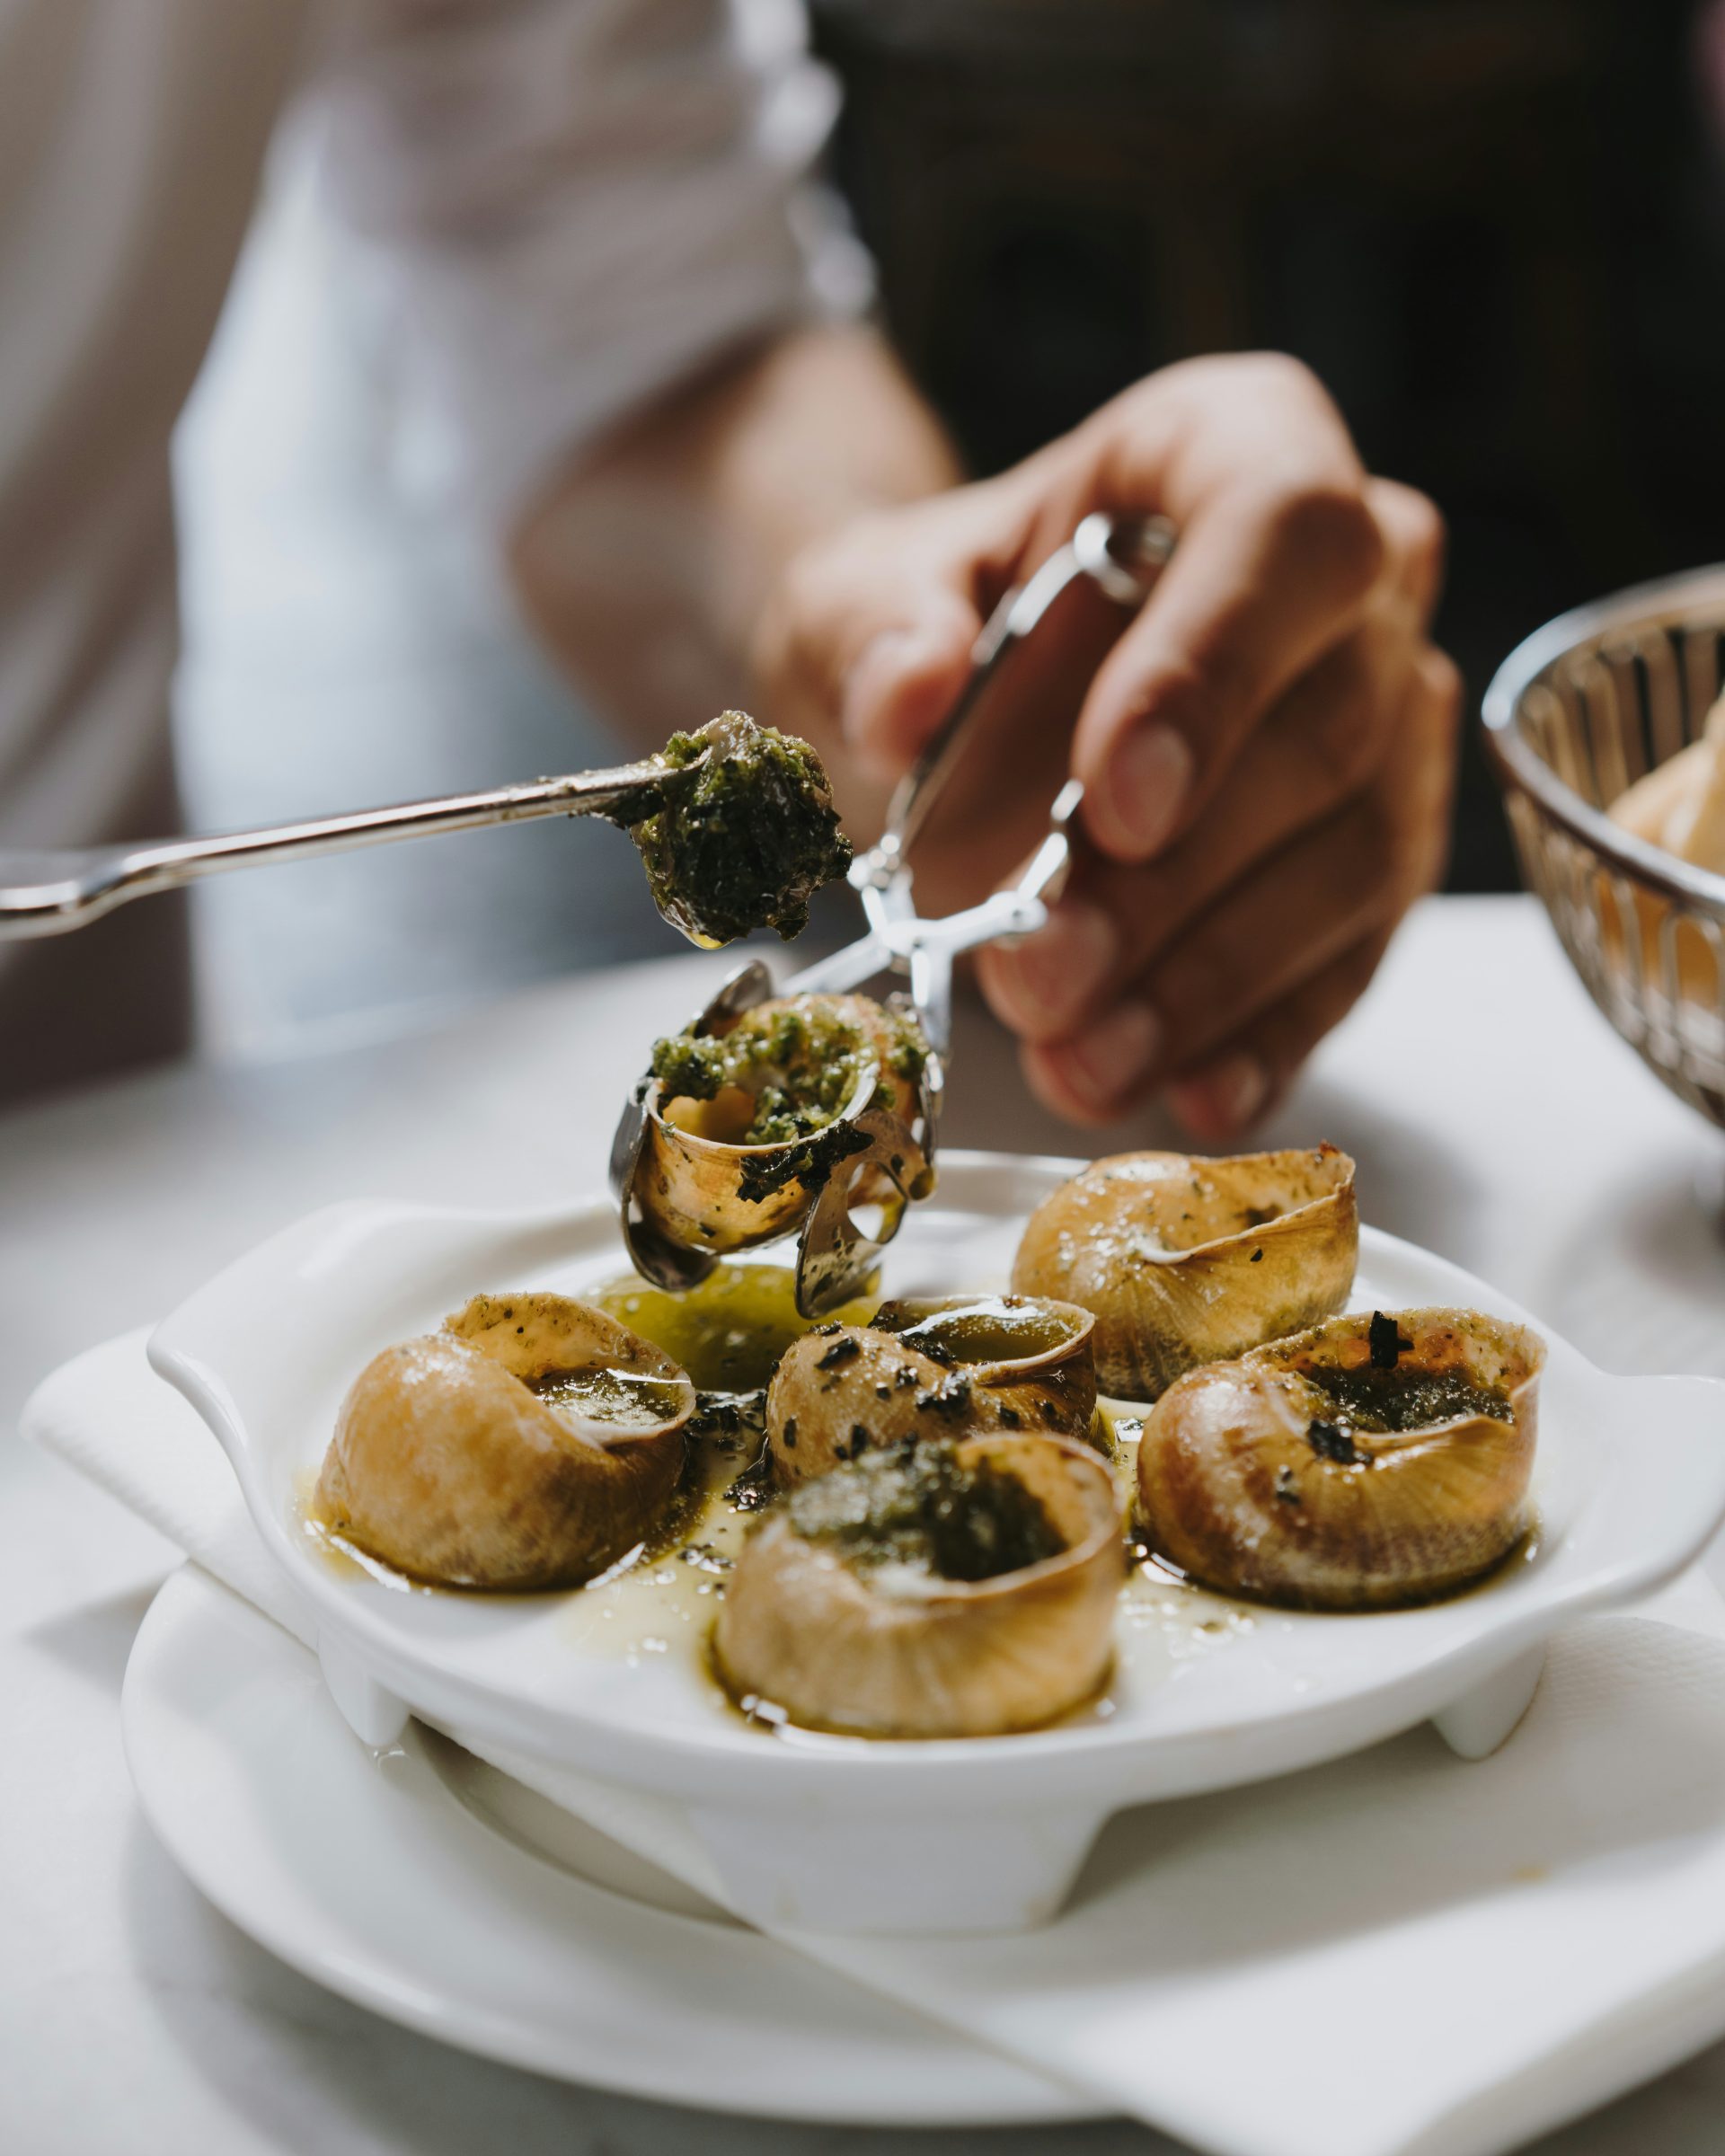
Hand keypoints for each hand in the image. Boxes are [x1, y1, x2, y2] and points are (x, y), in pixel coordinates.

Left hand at [752, 353, 1459, 1136]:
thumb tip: (905, 692)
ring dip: (1209, 983)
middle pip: (1325, 730)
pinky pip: (1347, 959)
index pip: (1285, 535)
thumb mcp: (855, 601)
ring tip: (1076, 1060)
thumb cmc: (930, 622)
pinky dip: (1259, 1038)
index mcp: (1236, 447)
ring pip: (1355, 861)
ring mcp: (1384, 727)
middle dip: (1176, 880)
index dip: (1214, 675)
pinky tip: (1175, 1089)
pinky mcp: (1368, 863)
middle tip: (1041, 972)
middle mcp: (1353, 580)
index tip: (1113, 807)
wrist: (955, 703)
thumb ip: (874, 632)